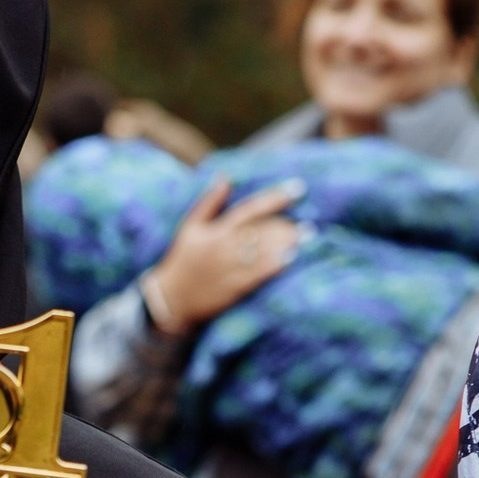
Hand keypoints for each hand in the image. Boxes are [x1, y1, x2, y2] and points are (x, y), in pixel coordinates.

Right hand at [142, 176, 303, 334]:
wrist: (170, 300)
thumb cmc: (182, 261)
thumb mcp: (190, 228)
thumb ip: (209, 202)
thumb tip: (225, 177)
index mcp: (216, 230)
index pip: (251, 208)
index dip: (275, 198)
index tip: (298, 189)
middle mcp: (224, 248)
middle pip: (262, 231)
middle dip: (286, 225)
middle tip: (308, 222)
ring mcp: (228, 269)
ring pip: (262, 252)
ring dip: (286, 244)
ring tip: (307, 237)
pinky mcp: (231, 289)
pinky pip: (257, 276)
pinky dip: (274, 267)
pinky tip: (291, 260)